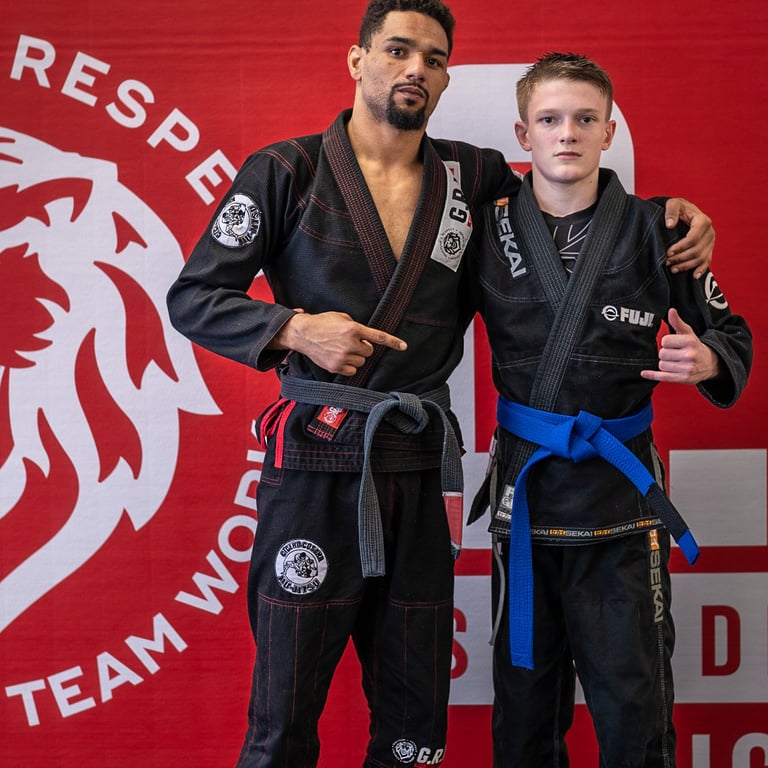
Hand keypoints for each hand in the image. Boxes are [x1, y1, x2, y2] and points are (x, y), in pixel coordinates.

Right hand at [272, 310, 406, 375]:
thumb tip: (366, 337)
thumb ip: (356, 326)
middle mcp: (350, 343)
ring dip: (356, 356)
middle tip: (351, 342)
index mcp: (353, 329)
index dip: (393, 342)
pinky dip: (349, 366)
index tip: (404, 347)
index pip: (378, 336)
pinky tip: (339, 358)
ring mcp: (343, 357)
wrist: (302, 333)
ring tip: (342, 349)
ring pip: (361, 361)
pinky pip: (352, 370)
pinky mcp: (336, 366)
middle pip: (369, 351)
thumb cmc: (322, 323)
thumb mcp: (341, 317)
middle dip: (363, 347)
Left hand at [640, 308, 719, 383]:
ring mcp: (687, 369)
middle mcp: (690, 356)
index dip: (666, 342)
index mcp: (690, 342)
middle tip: (674, 354)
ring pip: (661, 365)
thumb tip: (671, 311)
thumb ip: (677, 322)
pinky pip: (663, 377)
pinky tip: (644, 373)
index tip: (672, 344)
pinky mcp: (683, 379)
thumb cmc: (694, 346)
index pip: (665, 341)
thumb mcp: (688, 333)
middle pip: (662, 354)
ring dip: (665, 363)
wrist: (709, 363)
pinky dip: (652, 375)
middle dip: (665, 354)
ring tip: (675, 361)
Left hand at [663, 198, 714, 278]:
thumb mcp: (673, 204)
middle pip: (696, 250)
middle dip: (681, 258)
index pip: (693, 238)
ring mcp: (710, 242)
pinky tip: (694, 276)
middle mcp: (709, 232)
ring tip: (672, 269)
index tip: (668, 252)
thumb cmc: (678, 208)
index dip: (680, 247)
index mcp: (702, 221)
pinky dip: (701, 269)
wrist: (684, 212)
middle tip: (667, 262)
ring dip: (686, 266)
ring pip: (700, 258)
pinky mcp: (709, 248)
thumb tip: (670, 225)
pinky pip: (707, 261)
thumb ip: (671, 211)